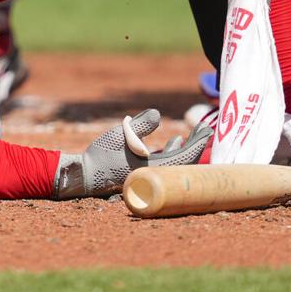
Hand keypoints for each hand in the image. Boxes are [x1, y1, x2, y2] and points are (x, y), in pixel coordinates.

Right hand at [53, 109, 211, 198]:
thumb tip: (158, 114)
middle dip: (195, 145)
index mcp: (154, 170)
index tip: (206, 130)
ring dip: (184, 149)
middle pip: (183, 161)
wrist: (84, 176)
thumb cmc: (101, 155)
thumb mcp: (120, 135)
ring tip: (192, 135)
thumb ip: (141, 125)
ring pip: (175, 163)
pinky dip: (171, 153)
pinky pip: (165, 164)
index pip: (184, 158)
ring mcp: (150, 177)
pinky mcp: (143, 174)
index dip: (197, 144)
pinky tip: (172, 142)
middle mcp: (155, 176)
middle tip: (204, 129)